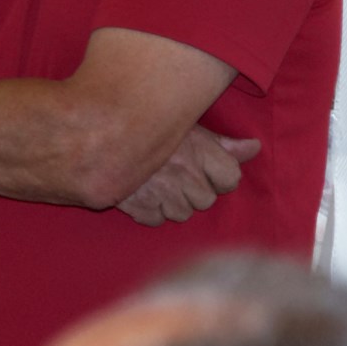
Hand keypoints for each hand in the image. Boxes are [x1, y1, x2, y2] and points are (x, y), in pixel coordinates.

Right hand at [117, 127, 259, 224]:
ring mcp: (161, 194)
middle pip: (206, 199)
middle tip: (173, 174)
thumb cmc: (143, 126)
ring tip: (155, 184)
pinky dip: (149, 210)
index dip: (219, 175)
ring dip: (171, 202)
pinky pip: (155, 219)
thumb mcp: (184, 127)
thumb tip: (255, 148)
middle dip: (193, 190)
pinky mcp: (137, 207)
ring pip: (182, 213)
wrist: (91, 134)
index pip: (231, 178)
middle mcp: (185, 175)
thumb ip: (221, 143)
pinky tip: (140, 193)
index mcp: (199, 151)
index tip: (202, 168)